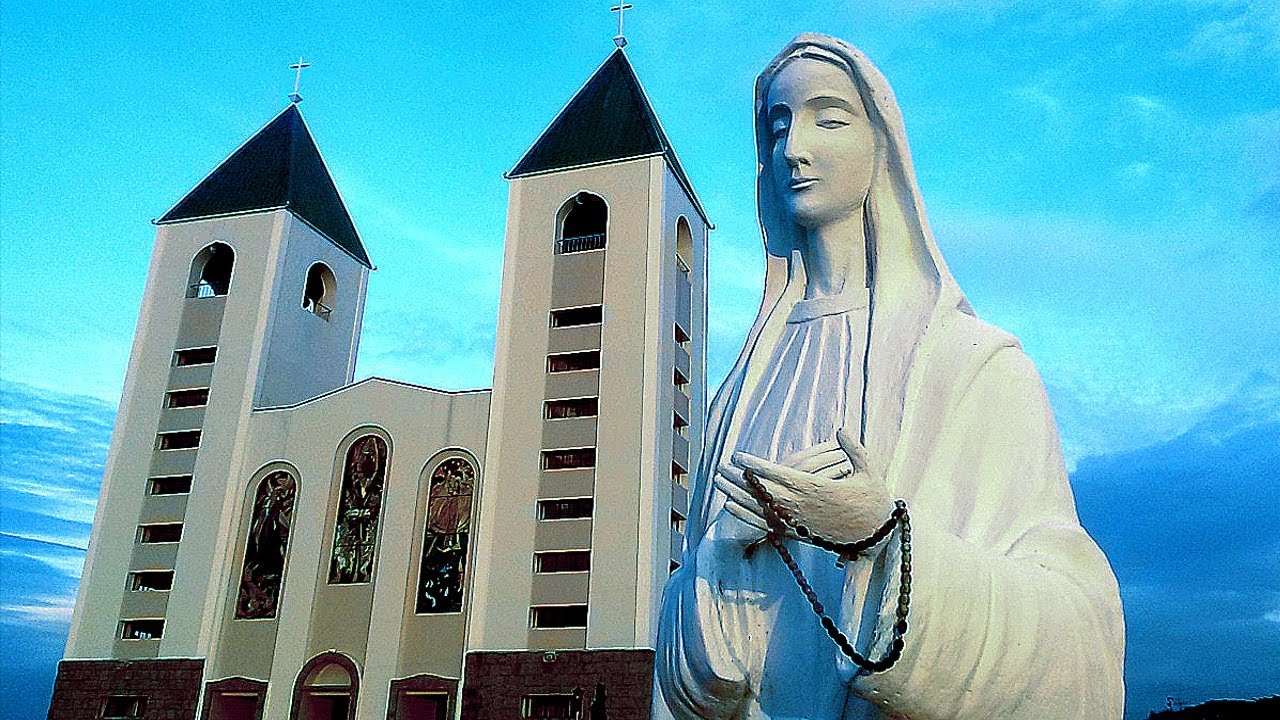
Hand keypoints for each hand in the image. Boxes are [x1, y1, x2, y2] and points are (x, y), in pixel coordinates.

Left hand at [714, 428, 893, 545]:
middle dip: (740, 478)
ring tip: (718, 482)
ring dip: (737, 494)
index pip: (779, 475)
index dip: (756, 466)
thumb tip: (841, 429)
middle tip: (719, 467)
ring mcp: (798, 522)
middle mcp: (803, 507)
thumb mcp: (869, 471)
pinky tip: (731, 506)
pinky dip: (746, 515)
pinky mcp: (798, 534)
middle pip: (763, 491)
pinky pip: (766, 525)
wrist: (880, 539)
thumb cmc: (875, 503)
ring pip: (760, 508)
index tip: (739, 457)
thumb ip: (854, 449)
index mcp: (817, 489)